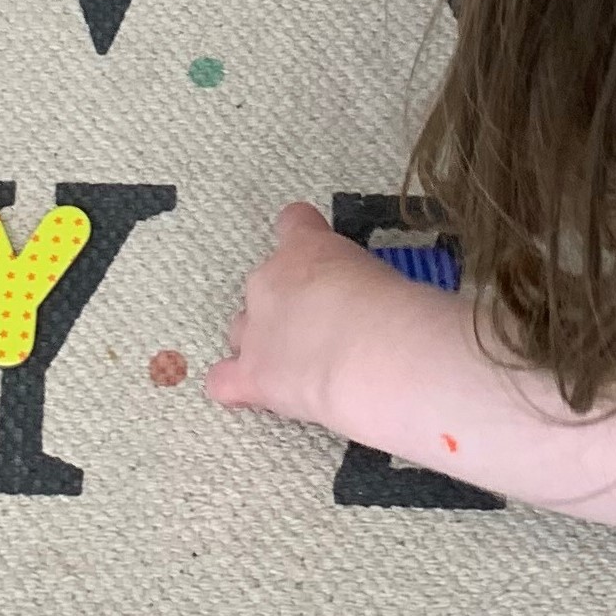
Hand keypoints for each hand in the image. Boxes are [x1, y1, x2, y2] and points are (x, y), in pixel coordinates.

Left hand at [206, 200, 399, 429]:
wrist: (372, 351)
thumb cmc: (392, 309)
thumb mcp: (381, 276)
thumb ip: (360, 283)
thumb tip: (370, 310)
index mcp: (305, 247)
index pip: (293, 222)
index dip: (304, 237)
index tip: (321, 258)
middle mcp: (268, 281)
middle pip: (263, 285)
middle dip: (286, 305)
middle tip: (323, 328)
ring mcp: (253, 328)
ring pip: (241, 331)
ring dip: (262, 344)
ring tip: (296, 365)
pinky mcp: (251, 374)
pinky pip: (223, 381)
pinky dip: (235, 387)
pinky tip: (253, 394)